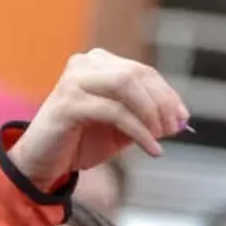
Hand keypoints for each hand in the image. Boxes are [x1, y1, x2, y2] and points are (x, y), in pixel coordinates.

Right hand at [8, 49, 188, 190]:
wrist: (42, 162)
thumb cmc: (81, 143)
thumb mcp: (121, 128)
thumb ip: (146, 119)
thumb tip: (180, 119)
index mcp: (98, 63)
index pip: (142, 71)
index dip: (168, 94)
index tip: (183, 118)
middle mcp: (85, 64)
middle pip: (137, 74)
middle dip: (162, 103)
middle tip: (174, 130)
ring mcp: (74, 81)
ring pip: (126, 85)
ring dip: (151, 114)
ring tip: (160, 139)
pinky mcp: (68, 103)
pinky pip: (114, 112)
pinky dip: (139, 132)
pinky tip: (152, 149)